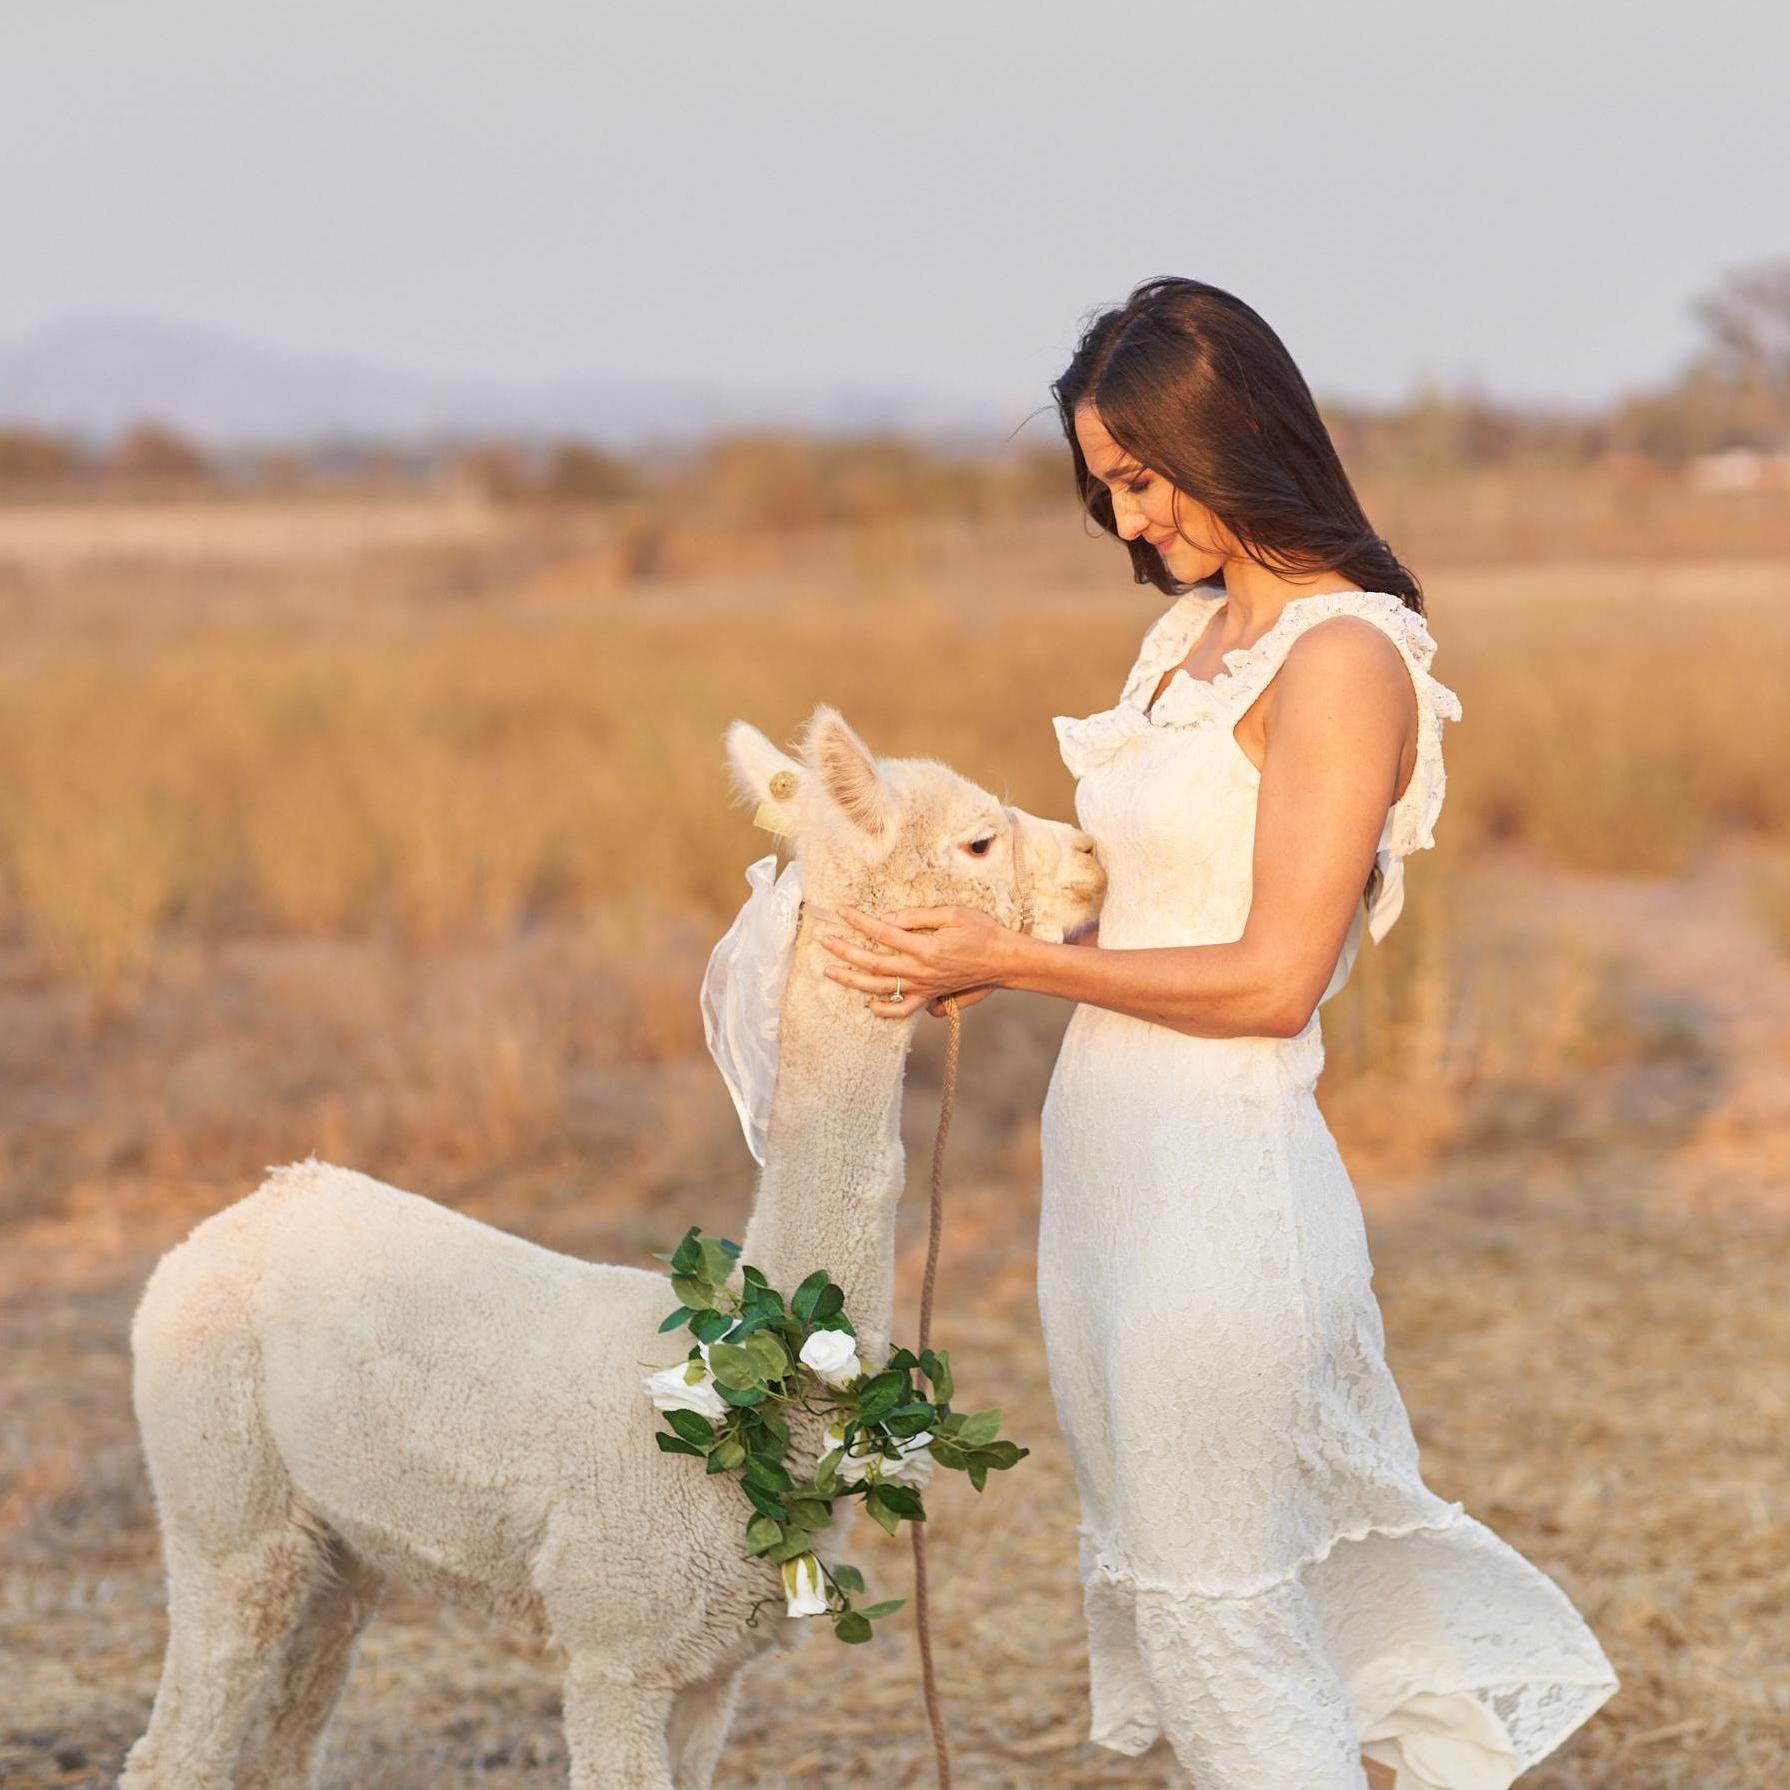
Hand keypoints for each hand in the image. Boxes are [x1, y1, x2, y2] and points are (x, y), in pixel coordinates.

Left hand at [818, 904, 1020, 1020]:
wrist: (1003, 960)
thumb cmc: (981, 932)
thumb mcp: (951, 914)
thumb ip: (916, 917)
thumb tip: (886, 920)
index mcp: (925, 948)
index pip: (883, 933)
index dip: (860, 921)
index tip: (841, 910)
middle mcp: (921, 972)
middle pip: (874, 964)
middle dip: (845, 952)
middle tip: (824, 941)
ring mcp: (925, 987)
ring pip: (880, 989)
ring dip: (852, 981)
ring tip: (831, 972)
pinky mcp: (931, 995)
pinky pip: (903, 1009)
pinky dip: (883, 1010)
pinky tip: (868, 1004)